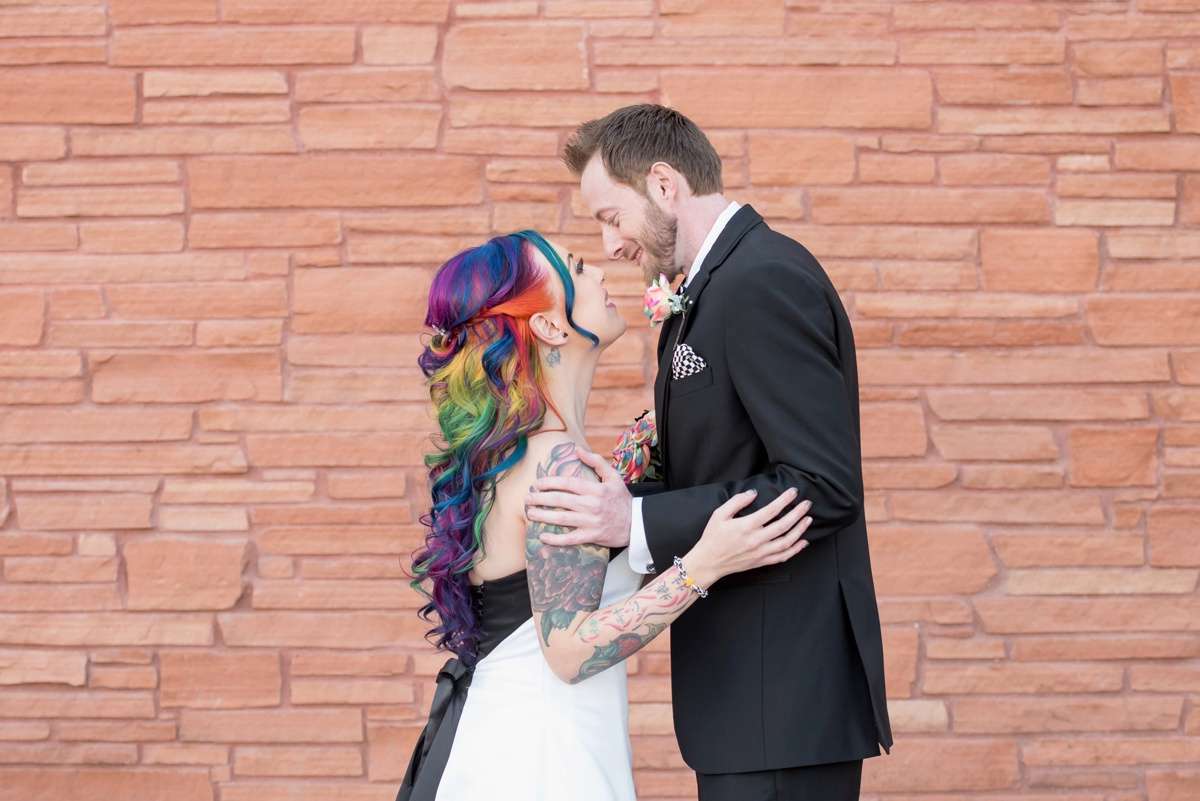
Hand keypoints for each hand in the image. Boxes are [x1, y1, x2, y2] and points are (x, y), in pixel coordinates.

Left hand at [527, 448, 632, 547]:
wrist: (637, 523)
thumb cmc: (621, 499)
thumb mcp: (613, 477)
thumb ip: (595, 462)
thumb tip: (577, 449)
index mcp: (595, 489)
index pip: (568, 484)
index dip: (550, 483)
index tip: (537, 483)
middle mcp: (591, 505)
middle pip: (561, 500)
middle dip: (541, 498)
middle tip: (527, 498)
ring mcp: (591, 522)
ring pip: (562, 519)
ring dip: (543, 516)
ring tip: (529, 513)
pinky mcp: (592, 536)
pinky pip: (571, 539)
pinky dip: (556, 539)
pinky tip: (543, 536)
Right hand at [684, 487, 812, 586]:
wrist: (708, 562)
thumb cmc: (713, 537)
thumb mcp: (719, 514)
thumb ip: (736, 501)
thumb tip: (753, 493)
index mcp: (746, 526)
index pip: (771, 510)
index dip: (785, 500)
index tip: (793, 492)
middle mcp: (756, 540)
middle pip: (784, 525)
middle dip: (798, 513)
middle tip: (807, 504)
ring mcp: (760, 552)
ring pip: (787, 541)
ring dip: (800, 530)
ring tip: (808, 519)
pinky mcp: (761, 562)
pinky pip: (783, 556)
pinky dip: (795, 549)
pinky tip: (803, 542)